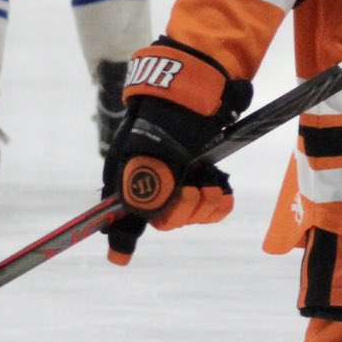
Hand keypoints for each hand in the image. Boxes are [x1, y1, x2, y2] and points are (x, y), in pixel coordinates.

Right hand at [101, 41, 251, 265]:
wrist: (202, 82)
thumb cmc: (171, 113)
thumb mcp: (154, 147)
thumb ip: (148, 184)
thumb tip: (141, 214)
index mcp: (129, 173)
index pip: (119, 213)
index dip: (119, 237)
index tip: (119, 259)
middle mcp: (151, 178)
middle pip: (163, 217)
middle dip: (183, 210)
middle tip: (197, 190)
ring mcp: (178, 175)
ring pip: (190, 210)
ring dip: (205, 203)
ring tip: (213, 182)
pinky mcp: (203, 170)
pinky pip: (211, 201)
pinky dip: (219, 197)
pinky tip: (222, 185)